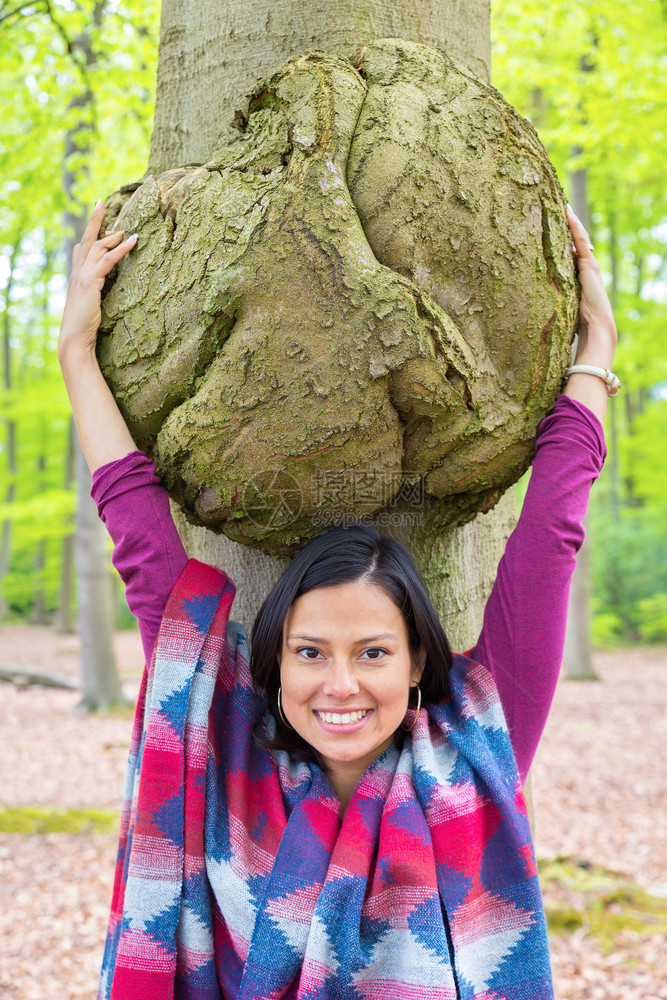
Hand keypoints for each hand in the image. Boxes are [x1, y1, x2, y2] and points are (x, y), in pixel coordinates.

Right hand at [59, 200, 137, 359]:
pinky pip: (108, 259)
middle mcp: (77, 272)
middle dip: (94, 220)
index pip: (81, 248)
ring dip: (112, 234)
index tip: (101, 224)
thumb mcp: (91, 305)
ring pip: (96, 246)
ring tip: (127, 228)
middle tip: (101, 203)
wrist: (74, 338)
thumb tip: (106, 288)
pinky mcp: (90, 281)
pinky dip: (122, 248)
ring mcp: (82, 275)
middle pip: (86, 239)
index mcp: (77, 276)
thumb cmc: (85, 326)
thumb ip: (96, 293)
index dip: (90, 234)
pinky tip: (133, 240)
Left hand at [566, 204, 616, 369]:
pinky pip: (580, 240)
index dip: (561, 238)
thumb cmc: (576, 323)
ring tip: (562, 204)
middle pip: (574, 241)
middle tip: (556, 206)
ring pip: (578, 237)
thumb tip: (526, 302)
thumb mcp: (559, 307)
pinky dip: (574, 226)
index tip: (551, 225)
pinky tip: (567, 213)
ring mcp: (588, 265)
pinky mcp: (589, 265)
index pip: (568, 252)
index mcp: (576, 277)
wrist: (596, 327)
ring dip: (570, 221)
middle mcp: (584, 268)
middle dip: (567, 225)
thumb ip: (550, 299)